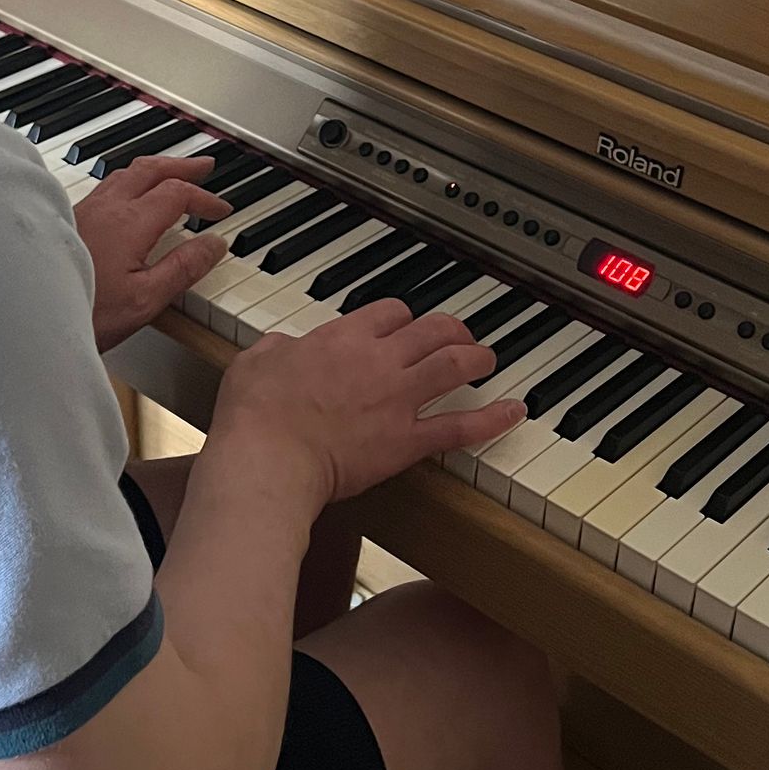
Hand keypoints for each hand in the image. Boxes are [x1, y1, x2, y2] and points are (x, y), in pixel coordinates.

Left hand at [74, 155, 233, 352]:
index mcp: (130, 222)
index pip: (177, 194)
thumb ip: (183, 269)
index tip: (221, 210)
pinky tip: (127, 195)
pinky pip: (106, 185)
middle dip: (182, 165)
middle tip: (204, 166)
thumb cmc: (82, 312)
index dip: (204, 198)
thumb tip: (214, 245)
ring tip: (170, 173)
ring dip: (155, 168)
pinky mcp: (66, 219)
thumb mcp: (145, 299)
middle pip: (150, 169)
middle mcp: (106, 207)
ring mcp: (83, 210)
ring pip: (125, 173)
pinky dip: (130, 180)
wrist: (25, 315)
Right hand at [211, 301, 525, 510]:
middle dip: (451, 328)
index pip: (390, 311)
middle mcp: (378, 360)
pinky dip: (492, 418)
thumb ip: (278, 348)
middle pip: (431, 329)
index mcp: (342, 337)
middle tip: (459, 334)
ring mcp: (398, 399)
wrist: (269, 457)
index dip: (402, 317)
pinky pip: (460, 426)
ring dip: (476, 358)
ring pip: (453, 365)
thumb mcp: (256, 360)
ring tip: (487, 358)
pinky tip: (513, 411)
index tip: (403, 325)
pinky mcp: (407, 440)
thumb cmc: (255, 414)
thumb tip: (284, 348)